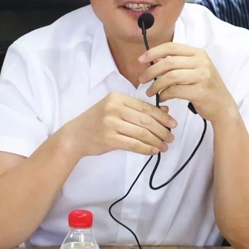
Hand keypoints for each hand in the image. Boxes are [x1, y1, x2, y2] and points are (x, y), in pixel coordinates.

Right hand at [60, 92, 176, 158]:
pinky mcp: (109, 139)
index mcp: (117, 97)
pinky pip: (133, 144)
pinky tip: (153, 151)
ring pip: (141, 133)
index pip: (145, 107)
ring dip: (156, 141)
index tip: (173, 123)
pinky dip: (146, 149)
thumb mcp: (115, 109)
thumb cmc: (97, 121)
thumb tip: (165, 112)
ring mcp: (110, 124)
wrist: (75, 136)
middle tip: (171, 137)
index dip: (162, 116)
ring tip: (164, 146)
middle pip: (146, 120)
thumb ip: (138, 109)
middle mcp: (114, 108)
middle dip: (162, 130)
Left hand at [138, 43, 236, 124]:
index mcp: (198, 53)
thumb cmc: (205, 87)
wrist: (223, 106)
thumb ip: (177, 63)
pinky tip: (162, 98)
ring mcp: (203, 76)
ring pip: (170, 77)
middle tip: (141, 80)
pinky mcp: (201, 92)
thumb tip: (153, 60)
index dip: (153, 52)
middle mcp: (202, 62)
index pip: (171, 47)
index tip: (140, 60)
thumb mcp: (194, 70)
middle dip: (151, 71)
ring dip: (156, 85)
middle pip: (168, 62)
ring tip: (150, 92)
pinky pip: (176, 91)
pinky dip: (165, 95)